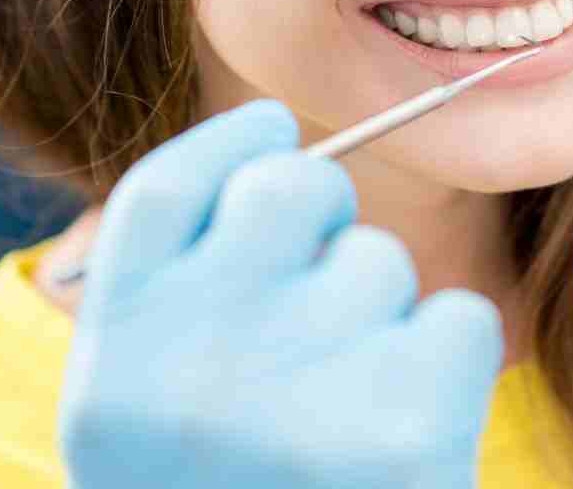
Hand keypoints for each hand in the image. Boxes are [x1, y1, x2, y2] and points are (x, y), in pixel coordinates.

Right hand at [58, 98, 504, 488]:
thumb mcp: (148, 423)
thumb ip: (179, 305)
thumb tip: (276, 152)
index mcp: (112, 365)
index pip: (167, 190)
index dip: (231, 147)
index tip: (271, 137)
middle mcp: (189, 367)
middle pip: (291, 192)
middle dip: (323, 223)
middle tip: (325, 304)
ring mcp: (298, 394)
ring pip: (381, 261)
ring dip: (384, 317)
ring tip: (350, 419)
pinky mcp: (404, 432)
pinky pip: (460, 318)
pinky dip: (449, 363)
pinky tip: (410, 435)